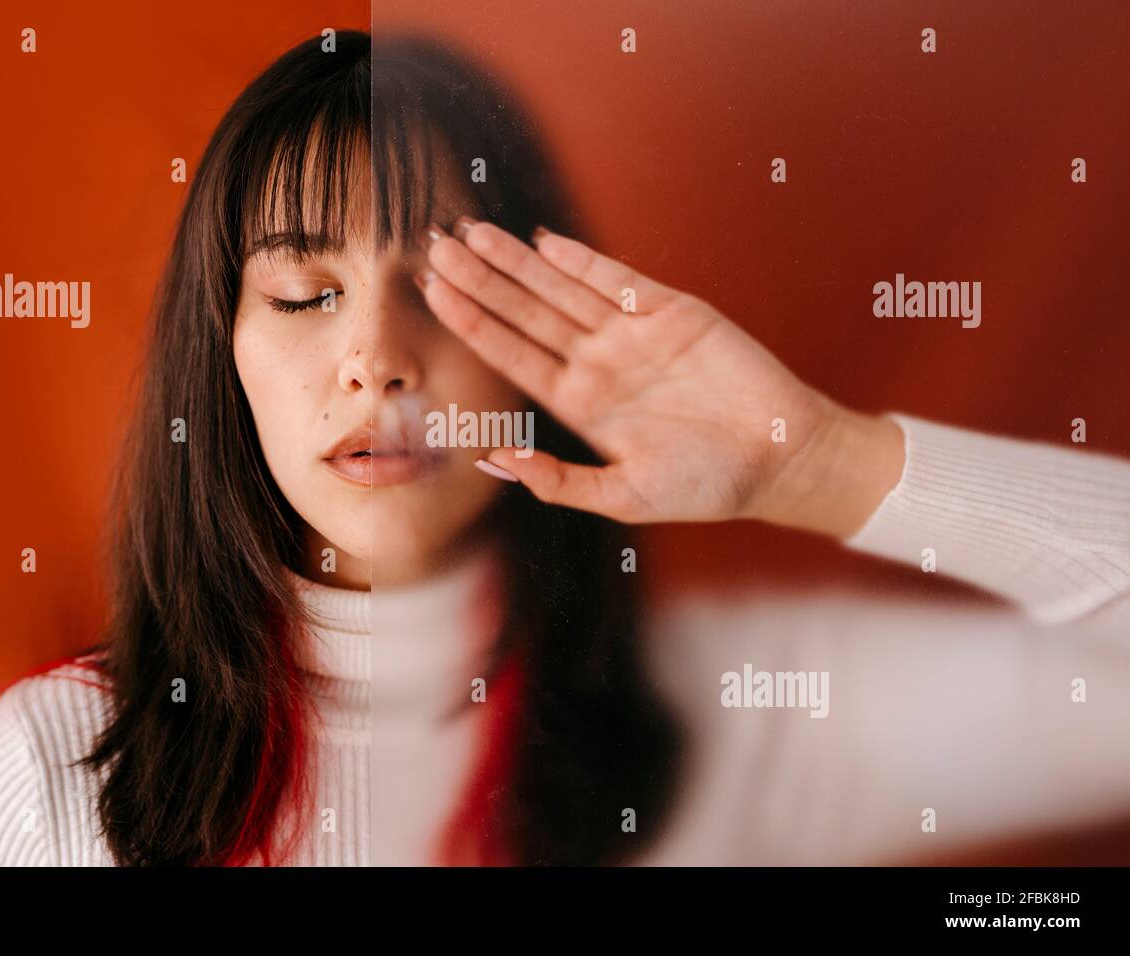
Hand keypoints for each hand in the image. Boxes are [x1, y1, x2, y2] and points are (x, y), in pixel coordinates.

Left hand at [415, 217, 905, 538]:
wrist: (782, 460)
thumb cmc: (705, 486)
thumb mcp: (623, 498)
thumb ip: (558, 481)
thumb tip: (496, 458)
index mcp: (580, 404)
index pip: (512, 355)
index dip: (472, 323)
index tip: (434, 294)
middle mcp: (598, 364)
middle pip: (526, 313)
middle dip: (481, 280)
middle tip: (437, 246)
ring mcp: (633, 336)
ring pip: (563, 289)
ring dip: (519, 261)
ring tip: (474, 232)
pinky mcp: (674, 313)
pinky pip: (619, 281)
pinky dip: (583, 260)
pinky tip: (544, 241)